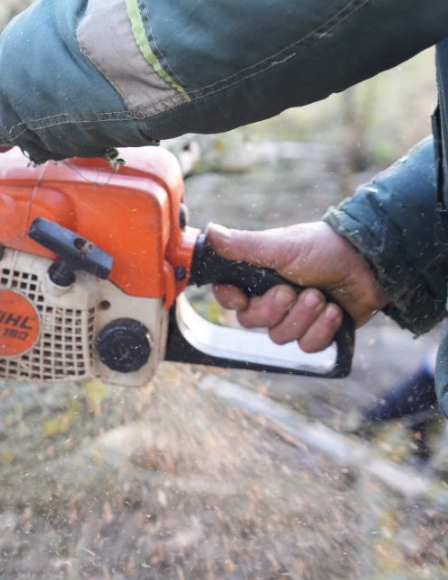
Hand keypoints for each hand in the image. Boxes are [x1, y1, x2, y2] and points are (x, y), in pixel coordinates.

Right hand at [207, 221, 386, 352]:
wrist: (370, 262)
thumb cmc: (323, 248)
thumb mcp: (280, 246)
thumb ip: (243, 245)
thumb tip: (209, 232)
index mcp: (257, 278)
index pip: (228, 298)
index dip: (232, 302)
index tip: (242, 298)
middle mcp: (271, 299)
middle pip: (253, 323)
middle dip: (275, 309)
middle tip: (293, 291)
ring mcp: (295, 318)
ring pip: (281, 337)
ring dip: (303, 317)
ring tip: (321, 297)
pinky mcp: (318, 333)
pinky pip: (308, 347)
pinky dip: (322, 330)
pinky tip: (334, 312)